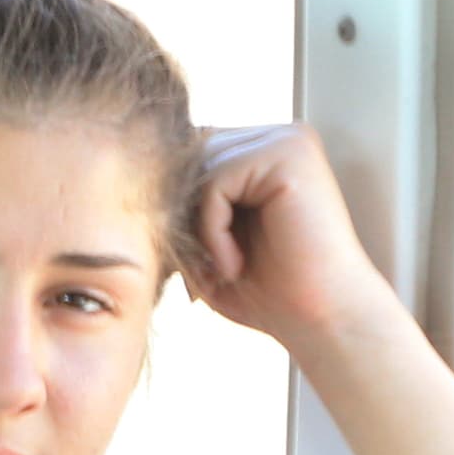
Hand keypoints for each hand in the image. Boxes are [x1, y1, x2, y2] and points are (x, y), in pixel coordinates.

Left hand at [184, 123, 421, 361]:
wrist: (320, 318)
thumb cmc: (266, 289)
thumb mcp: (205, 242)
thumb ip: (178, 203)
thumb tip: (133, 172)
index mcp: (264, 150)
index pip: (189, 156)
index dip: (175, 208)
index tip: (191, 257)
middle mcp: (279, 136)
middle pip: (189, 158)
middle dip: (182, 216)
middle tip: (204, 266)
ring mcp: (288, 141)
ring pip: (198, 171)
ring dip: (197, 229)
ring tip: (226, 266)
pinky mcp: (290, 155)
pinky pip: (215, 184)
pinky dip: (211, 232)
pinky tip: (234, 264)